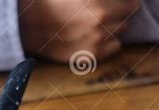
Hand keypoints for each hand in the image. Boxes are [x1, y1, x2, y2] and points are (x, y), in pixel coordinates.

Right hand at [19, 0, 138, 62]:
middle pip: (129, 14)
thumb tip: (108, 1)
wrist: (27, 23)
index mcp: (97, 1)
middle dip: (121, 9)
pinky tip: (97, 33)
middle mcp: (101, 21)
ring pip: (123, 31)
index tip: (119, 0)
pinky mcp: (92, 56)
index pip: (132, 2)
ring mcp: (97, 41)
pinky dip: (111, 40)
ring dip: (116, 23)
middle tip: (108, 6)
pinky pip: (116, 47)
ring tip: (100, 19)